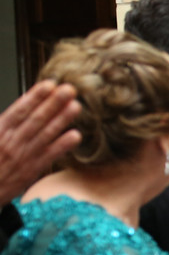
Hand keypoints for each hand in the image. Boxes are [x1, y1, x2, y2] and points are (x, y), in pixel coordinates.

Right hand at [0, 80, 82, 204]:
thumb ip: (7, 122)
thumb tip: (24, 103)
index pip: (19, 110)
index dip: (35, 97)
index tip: (49, 85)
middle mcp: (12, 141)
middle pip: (36, 119)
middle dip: (53, 103)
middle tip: (69, 89)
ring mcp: (23, 155)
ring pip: (45, 134)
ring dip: (62, 119)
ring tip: (76, 106)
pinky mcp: (31, 170)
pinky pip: (49, 156)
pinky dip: (62, 146)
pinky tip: (75, 135)